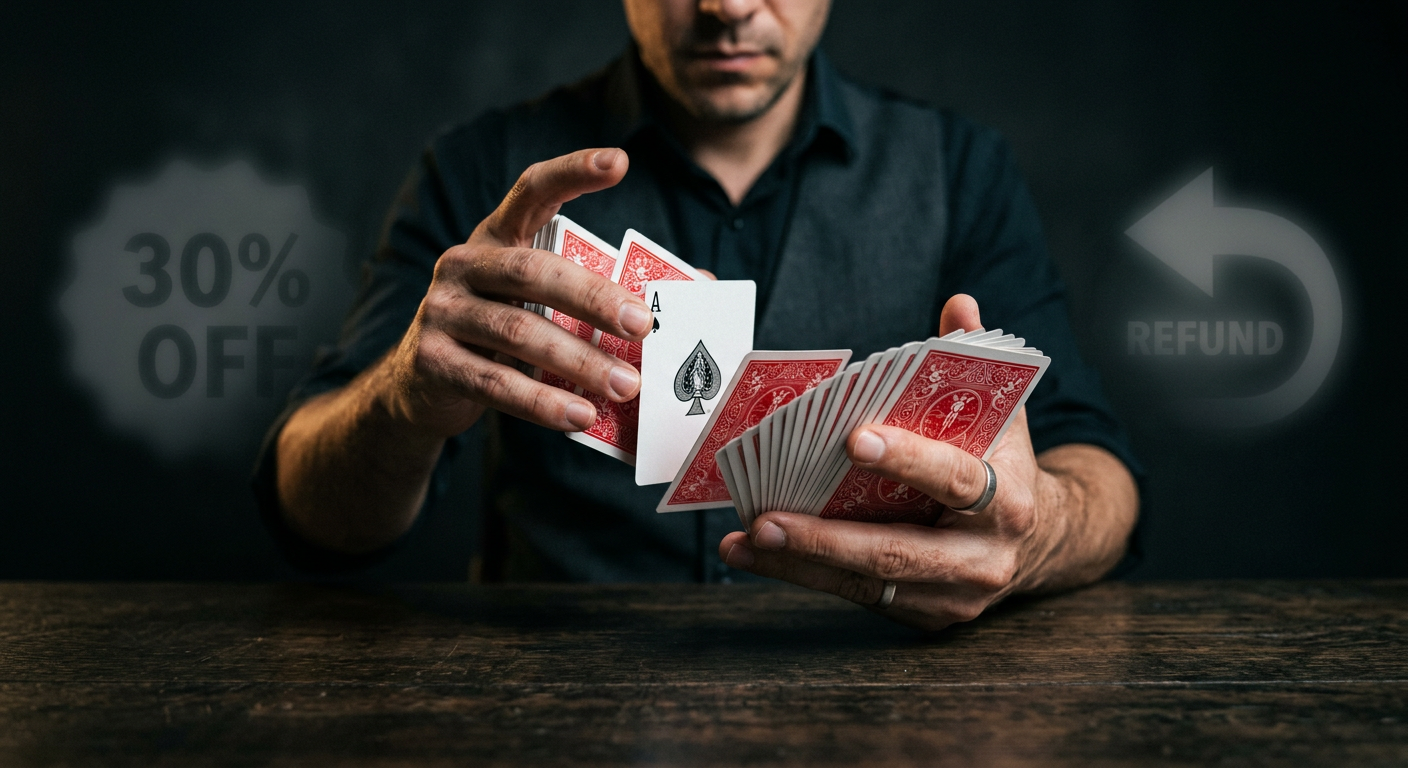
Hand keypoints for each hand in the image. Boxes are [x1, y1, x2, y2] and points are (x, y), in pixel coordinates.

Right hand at [380, 148, 652, 437]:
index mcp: (498, 237)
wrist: (421, 390)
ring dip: (577, 361)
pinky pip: (493, 383)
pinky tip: (580, 415)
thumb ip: (603, 293)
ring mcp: (441, 311)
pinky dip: (541, 402)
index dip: (573, 172)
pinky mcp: (432, 361)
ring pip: (516, 332)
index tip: (620, 162)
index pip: (532, 190)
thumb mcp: (544, 306)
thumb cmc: (504, 337)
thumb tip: (699, 286)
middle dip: (593, 297)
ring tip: (625, 386)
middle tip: (643, 326)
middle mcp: (464, 264)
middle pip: (532, 270)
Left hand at [718, 294, 1132, 630]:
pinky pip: (859, 595)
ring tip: (743, 540)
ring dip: (799, 563)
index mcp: (1007, 500)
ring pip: (868, 581)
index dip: (908, 460)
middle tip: (763, 517)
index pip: (955, 480)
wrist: (1044, 542)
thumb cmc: (1003, 464)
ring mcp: (953, 596)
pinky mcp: (925, 616)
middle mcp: (982, 558)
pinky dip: (805, 576)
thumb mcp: (1001, 414)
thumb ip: (974, 360)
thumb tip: (957, 304)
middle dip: (825, 539)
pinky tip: (758, 555)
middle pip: (898, 550)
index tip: (853, 440)